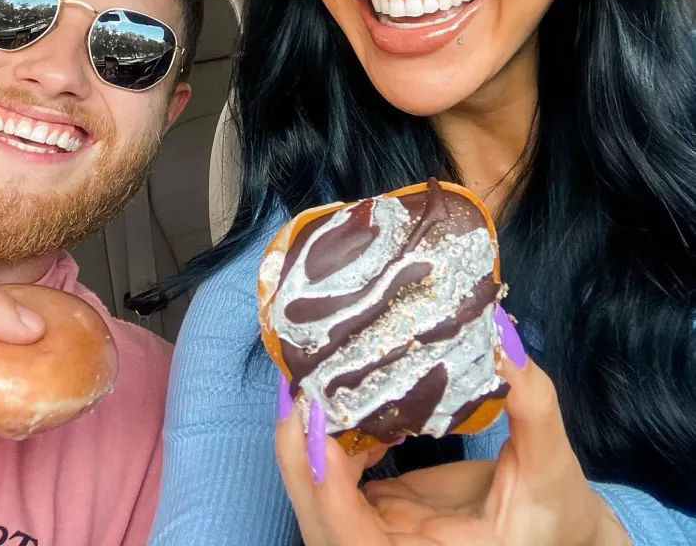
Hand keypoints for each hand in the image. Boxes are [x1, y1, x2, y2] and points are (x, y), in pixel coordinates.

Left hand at [275, 309, 629, 545]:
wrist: (558, 539)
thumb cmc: (558, 518)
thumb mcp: (552, 468)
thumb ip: (531, 405)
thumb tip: (501, 331)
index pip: (355, 541)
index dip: (325, 486)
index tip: (316, 421)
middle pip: (318, 519)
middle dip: (298, 452)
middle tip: (300, 384)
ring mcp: (380, 536)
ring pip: (319, 497)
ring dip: (311, 439)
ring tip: (322, 380)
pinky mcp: (379, 514)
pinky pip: (337, 480)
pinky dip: (334, 438)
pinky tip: (356, 400)